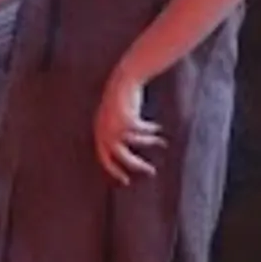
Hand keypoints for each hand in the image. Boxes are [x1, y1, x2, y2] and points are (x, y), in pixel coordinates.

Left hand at [92, 68, 164, 183]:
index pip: (104, 158)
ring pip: (138, 142)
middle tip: (151, 171)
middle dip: (137, 165)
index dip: (114, 171)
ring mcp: (117, 126)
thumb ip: (112, 135)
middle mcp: (106, 132)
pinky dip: (152, 130)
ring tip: (161, 142)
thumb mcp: (109, 119)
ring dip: (151, 142)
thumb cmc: (117, 100)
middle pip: (122, 157)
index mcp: (99, 133)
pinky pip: (144, 131)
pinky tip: (158, 127)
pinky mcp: (129, 120)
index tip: (125, 180)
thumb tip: (123, 155)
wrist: (121, 81)